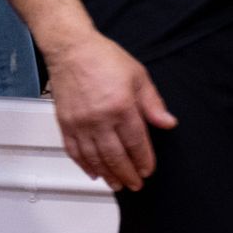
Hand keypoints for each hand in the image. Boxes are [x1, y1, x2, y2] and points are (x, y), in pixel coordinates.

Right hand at [46, 30, 176, 190]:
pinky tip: (93, 172)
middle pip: (116, 156)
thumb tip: (167, 122)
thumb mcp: (137, 75)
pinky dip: (84, 165)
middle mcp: (100, 118)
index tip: (147, 169)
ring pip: (95, 159)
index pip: (136, 143)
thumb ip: (153, 103)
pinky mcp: (65, 123)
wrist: (71, 48)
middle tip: (135, 184)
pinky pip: (74, 151)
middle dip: (128, 174)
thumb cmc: (102, 58)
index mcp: (121, 106)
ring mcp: (80, 123)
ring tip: (117, 184)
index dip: (144, 160)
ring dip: (108, 175)